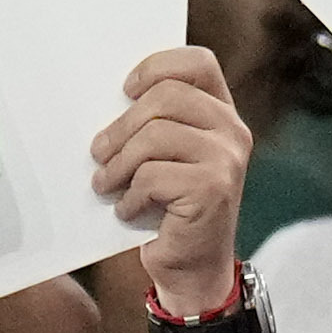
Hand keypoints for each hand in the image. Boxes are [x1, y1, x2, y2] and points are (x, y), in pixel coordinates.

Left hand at [88, 42, 248, 307]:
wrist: (193, 269)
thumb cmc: (170, 208)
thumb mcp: (165, 157)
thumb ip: (154, 123)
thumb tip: (107, 98)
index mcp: (222, 114)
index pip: (198, 63)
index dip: (157, 66)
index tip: (126, 90)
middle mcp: (233, 132)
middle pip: (166, 97)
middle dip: (121, 126)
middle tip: (98, 152)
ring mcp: (227, 160)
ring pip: (154, 136)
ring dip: (119, 164)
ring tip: (107, 183)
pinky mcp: (213, 190)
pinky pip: (152, 175)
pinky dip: (130, 196)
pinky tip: (129, 210)